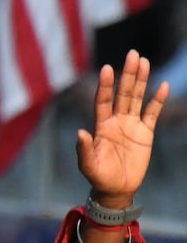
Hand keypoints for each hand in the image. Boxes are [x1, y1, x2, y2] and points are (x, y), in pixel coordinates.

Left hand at [78, 50, 170, 202]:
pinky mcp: (145, 133)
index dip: (105, 85)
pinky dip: (158, 100)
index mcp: (101, 126)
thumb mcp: (88, 165)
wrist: (116, 189)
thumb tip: (81, 132)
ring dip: (141, 80)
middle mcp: (116, 121)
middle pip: (123, 93)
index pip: (103, 100)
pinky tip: (163, 85)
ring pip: (137, 98)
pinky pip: (152, 113)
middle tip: (132, 54)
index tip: (106, 68)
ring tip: (144, 61)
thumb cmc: (98, 177)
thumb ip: (84, 149)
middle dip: (127, 74)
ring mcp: (131, 125)